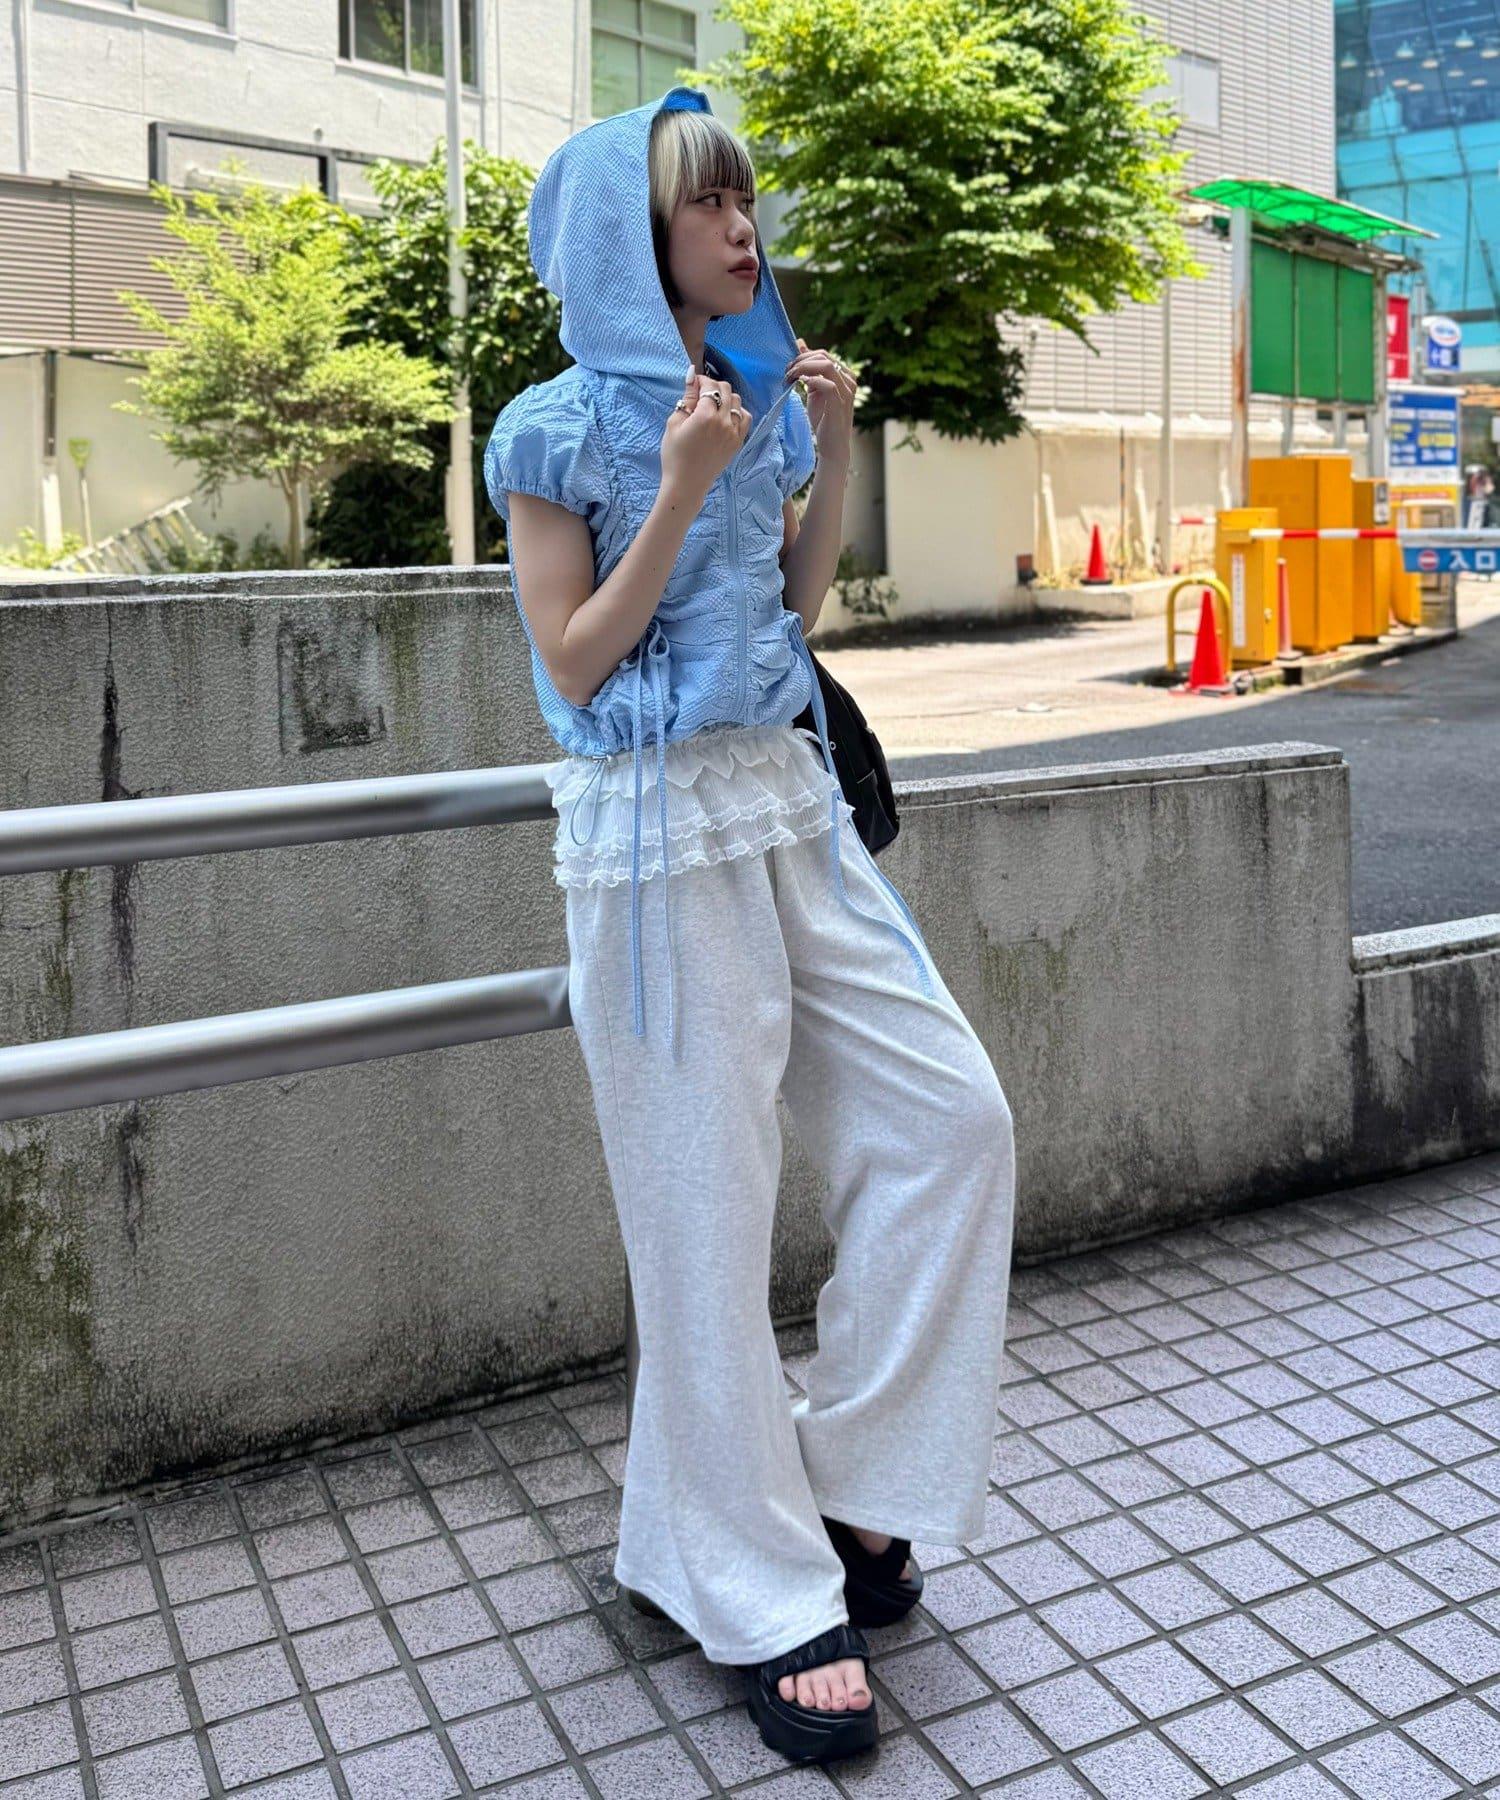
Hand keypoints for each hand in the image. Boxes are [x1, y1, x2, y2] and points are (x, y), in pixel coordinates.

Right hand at [660, 363, 752, 503]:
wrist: (687, 484)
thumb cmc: (674, 455)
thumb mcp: (674, 423)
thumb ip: (687, 398)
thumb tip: (693, 375)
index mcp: (706, 416)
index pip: (709, 386)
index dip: (700, 380)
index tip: (693, 384)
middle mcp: (724, 422)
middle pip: (725, 389)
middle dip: (713, 387)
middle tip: (701, 395)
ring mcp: (734, 432)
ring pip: (737, 401)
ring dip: (725, 397)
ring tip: (713, 406)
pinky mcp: (738, 442)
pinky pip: (745, 418)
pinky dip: (737, 411)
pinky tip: (726, 415)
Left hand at [784, 337, 855, 464]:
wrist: (833, 445)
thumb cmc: (824, 419)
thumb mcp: (814, 389)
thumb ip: (809, 369)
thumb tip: (800, 344)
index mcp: (844, 375)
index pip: (823, 354)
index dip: (803, 356)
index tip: (788, 367)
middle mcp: (848, 380)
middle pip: (823, 356)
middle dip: (801, 361)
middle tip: (786, 371)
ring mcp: (846, 391)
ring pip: (826, 365)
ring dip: (803, 368)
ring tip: (790, 377)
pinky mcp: (840, 403)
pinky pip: (826, 384)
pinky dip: (811, 381)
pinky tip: (801, 386)